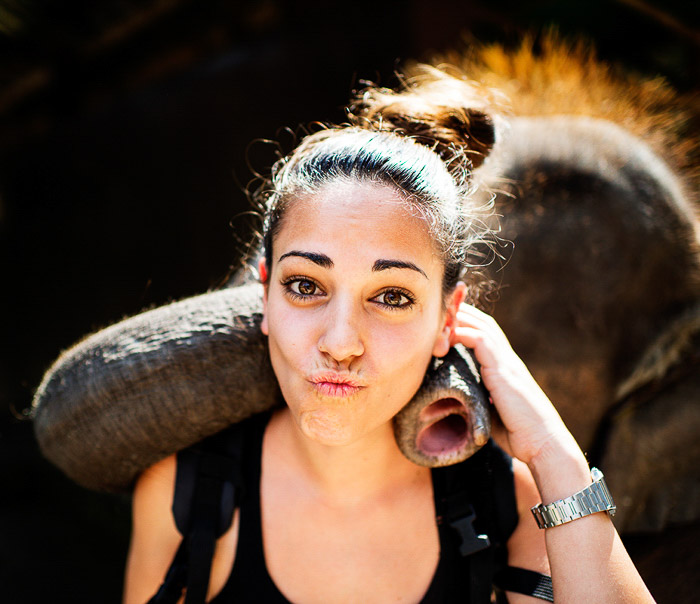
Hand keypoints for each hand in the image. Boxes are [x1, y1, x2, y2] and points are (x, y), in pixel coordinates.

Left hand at [451, 303, 575, 466]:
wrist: (543, 442)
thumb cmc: (519, 433)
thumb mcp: (492, 409)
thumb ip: (477, 397)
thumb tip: (455, 400)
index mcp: (505, 367)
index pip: (485, 334)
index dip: (467, 324)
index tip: (446, 321)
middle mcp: (507, 360)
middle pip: (484, 324)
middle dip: (462, 313)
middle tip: (440, 309)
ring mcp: (507, 363)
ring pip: (483, 327)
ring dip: (460, 319)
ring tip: (440, 317)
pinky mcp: (504, 371)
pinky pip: (482, 341)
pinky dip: (464, 333)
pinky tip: (448, 334)